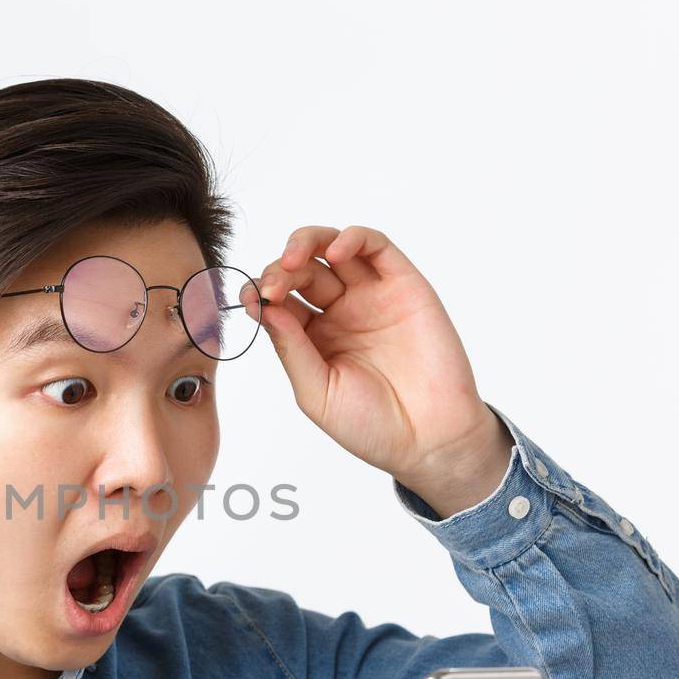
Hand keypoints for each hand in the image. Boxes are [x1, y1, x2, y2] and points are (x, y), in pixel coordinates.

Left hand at [255, 225, 511, 517]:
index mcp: (313, 338)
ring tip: (293, 260)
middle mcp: (339, 312)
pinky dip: (352, 238)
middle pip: (301, 271)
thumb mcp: (316, 393)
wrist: (429, 440)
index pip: (279, 301)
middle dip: (280, 271)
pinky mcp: (403, 285)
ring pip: (332, 248)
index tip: (250, 298)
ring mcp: (370, 296)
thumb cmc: (371, 425)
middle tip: (272, 287)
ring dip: (307, 243)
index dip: (260, 293)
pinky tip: (335, 253)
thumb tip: (265, 309)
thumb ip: (291, 350)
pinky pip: (376, 246)